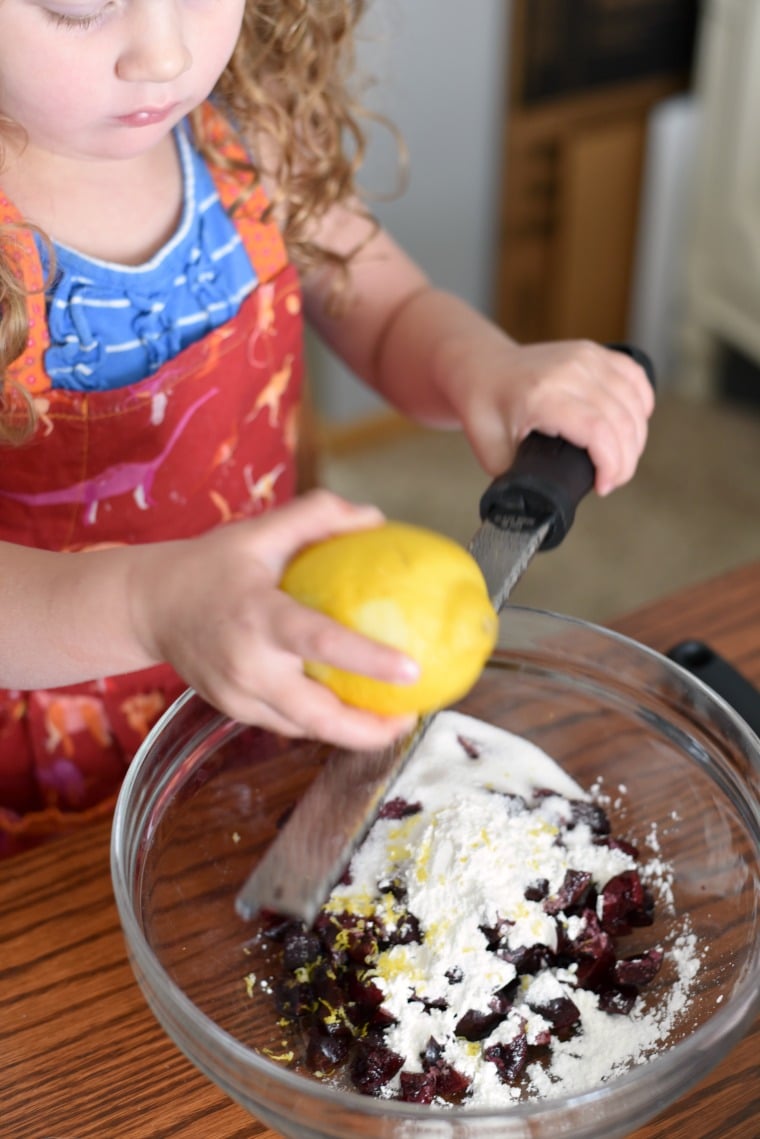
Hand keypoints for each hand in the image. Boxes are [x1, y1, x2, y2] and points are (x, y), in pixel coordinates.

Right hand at [129, 491, 418, 748]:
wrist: (148, 605)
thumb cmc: (209, 565)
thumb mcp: (258, 531)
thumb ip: (315, 516)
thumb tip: (374, 517)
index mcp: (258, 615)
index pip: (319, 641)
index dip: (368, 659)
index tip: (412, 670)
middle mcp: (248, 664)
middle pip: (315, 714)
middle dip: (367, 729)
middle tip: (409, 717)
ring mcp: (237, 694)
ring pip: (304, 728)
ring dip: (350, 732)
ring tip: (391, 721)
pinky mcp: (233, 710)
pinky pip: (286, 724)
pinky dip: (321, 724)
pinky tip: (350, 712)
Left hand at [440, 328, 654, 496]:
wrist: (480, 365)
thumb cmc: (483, 405)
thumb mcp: (490, 452)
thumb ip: (515, 480)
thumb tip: (534, 508)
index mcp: (543, 396)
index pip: (598, 431)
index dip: (612, 464)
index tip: (603, 487)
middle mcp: (569, 371)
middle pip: (622, 420)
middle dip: (625, 461)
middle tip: (611, 482)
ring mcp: (584, 357)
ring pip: (633, 401)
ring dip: (635, 437)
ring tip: (619, 462)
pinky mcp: (594, 352)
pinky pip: (634, 376)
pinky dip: (641, 403)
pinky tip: (634, 425)